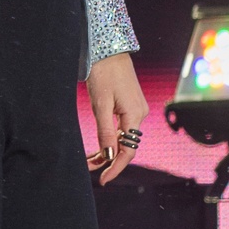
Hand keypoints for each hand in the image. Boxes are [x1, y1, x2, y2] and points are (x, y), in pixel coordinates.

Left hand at [86, 53, 147, 185]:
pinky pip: (123, 127)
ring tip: (90, 159)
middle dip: (108, 159)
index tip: (103, 180)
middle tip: (89, 168)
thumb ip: (105, 131)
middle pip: (126, 145)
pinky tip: (100, 144)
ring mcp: (136, 108)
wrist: (108, 48)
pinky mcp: (130, 104)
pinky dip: (111, 137)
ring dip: (108, 149)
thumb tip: (108, 155)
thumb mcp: (101, 104)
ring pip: (124, 137)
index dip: (115, 168)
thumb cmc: (103, 72)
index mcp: (135, 114)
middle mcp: (140, 113)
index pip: (128, 151)